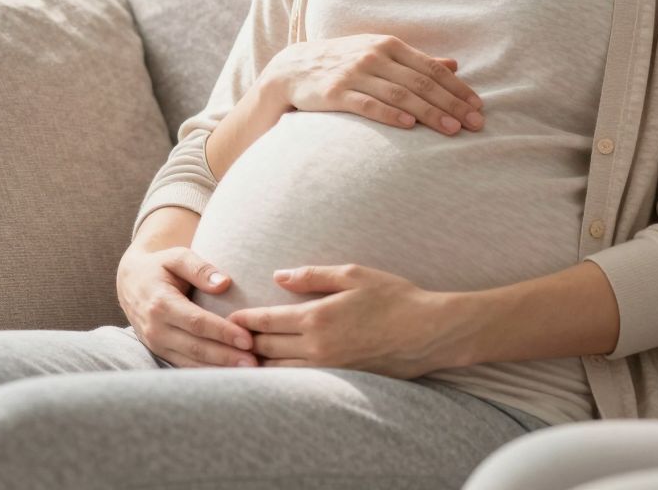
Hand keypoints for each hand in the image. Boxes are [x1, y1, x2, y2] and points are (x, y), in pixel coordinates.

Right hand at [114, 245, 259, 368]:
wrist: (130, 282)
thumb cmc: (160, 266)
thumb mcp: (177, 256)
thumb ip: (200, 268)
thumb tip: (224, 283)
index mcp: (160, 303)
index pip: (197, 322)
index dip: (223, 332)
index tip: (248, 338)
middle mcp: (155, 328)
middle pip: (195, 347)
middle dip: (226, 356)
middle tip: (254, 362)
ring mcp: (155, 344)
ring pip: (190, 362)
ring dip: (219, 368)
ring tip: (248, 371)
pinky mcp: (159, 352)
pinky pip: (184, 366)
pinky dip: (207, 371)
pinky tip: (228, 374)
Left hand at [228, 264, 464, 378]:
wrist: (428, 332)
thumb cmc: (394, 297)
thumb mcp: (353, 275)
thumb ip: (312, 276)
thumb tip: (278, 276)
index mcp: (316, 318)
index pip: (265, 322)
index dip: (243, 320)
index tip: (229, 318)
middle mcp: (317, 347)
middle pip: (266, 347)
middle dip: (245, 342)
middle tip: (229, 338)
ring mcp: (328, 368)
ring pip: (279, 371)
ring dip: (259, 363)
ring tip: (245, 357)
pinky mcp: (340, 381)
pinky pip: (300, 382)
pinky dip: (281, 377)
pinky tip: (275, 372)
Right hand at [260, 34, 485, 135]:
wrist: (292, 70)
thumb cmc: (344, 64)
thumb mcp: (380, 55)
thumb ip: (416, 61)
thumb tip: (454, 65)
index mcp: (389, 46)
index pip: (431, 69)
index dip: (457, 88)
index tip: (478, 107)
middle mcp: (374, 56)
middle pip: (421, 82)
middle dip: (451, 104)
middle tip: (475, 124)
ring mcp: (353, 73)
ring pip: (399, 94)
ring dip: (429, 112)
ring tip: (451, 129)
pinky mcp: (334, 92)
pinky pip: (367, 104)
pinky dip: (389, 113)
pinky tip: (408, 124)